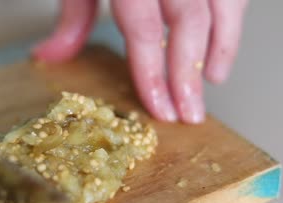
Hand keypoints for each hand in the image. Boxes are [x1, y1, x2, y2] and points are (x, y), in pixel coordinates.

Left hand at [32, 0, 247, 123]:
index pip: (145, 30)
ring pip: (224, 2)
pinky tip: (224, 36)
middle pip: (189, 21)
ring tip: (214, 79)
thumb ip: (72, 14)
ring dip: (223, 45)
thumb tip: (49, 57)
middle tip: (191, 111)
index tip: (162, 108)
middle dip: (191, 73)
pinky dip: (233, 14)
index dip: (154, 74)